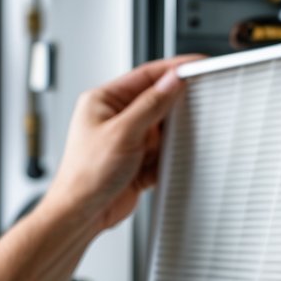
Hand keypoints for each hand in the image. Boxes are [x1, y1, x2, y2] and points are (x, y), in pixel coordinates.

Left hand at [45, 56, 199, 232]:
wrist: (81, 215)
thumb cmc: (85, 176)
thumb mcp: (122, 133)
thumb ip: (151, 105)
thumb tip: (172, 82)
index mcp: (104, 100)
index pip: (146, 75)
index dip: (174, 69)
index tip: (196, 65)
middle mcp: (116, 117)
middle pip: (158, 100)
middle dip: (176, 106)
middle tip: (199, 102)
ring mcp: (128, 139)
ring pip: (164, 128)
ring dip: (172, 137)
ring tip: (174, 142)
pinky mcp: (139, 160)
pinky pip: (164, 151)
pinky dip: (171, 157)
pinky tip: (168, 162)